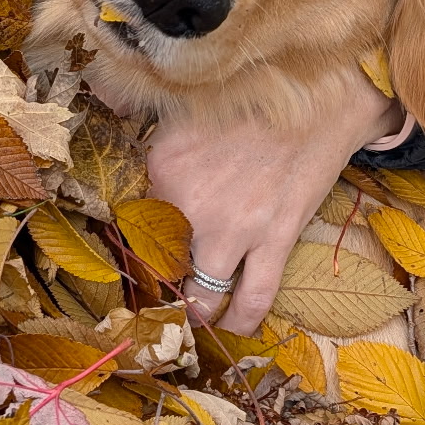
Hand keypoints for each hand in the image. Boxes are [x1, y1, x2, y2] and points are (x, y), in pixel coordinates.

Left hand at [146, 66, 401, 335]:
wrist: (320, 95)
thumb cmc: (251, 94)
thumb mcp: (185, 101)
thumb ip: (142, 117)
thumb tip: (103, 106)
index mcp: (161, 166)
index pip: (132, 219)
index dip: (134, 237)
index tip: (137, 247)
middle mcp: (191, 204)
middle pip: (161, 263)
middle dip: (159, 281)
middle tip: (158, 292)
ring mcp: (234, 229)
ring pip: (202, 293)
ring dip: (196, 313)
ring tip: (191, 320)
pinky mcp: (275, 241)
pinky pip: (254, 298)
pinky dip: (242, 321)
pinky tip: (234, 330)